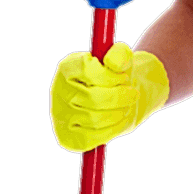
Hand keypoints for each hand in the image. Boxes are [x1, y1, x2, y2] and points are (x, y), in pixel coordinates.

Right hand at [50, 42, 168, 152]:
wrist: (117, 98)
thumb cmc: (117, 75)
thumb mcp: (122, 59)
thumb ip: (120, 55)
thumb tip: (115, 63)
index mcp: (68, 67)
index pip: (86, 70)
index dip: (110, 75)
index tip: (124, 76)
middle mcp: (58, 91)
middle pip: (92, 97)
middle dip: (119, 96)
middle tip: (133, 93)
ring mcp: (60, 116)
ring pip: (94, 119)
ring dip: (119, 112)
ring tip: (127, 105)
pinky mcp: (66, 137)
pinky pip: (91, 138)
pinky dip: (112, 129)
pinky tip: (121, 118)